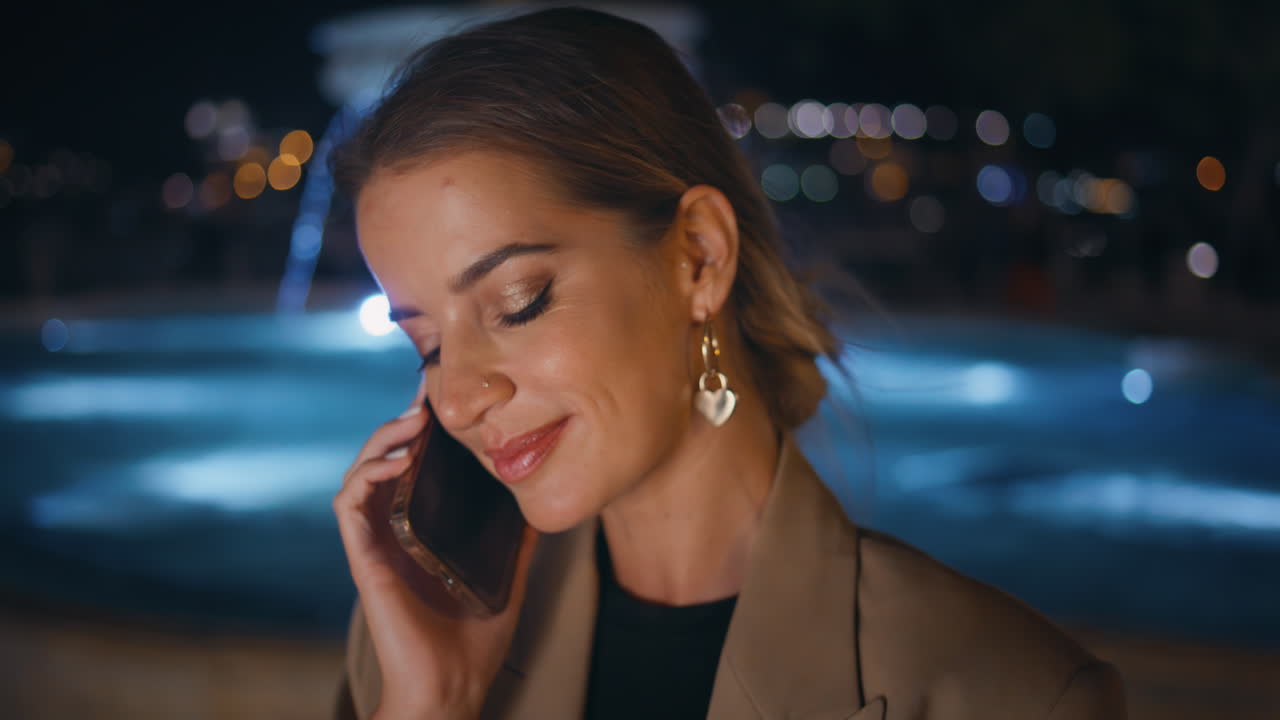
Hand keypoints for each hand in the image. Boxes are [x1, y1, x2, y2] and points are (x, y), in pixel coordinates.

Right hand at [333, 376, 539, 719]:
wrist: (452, 687)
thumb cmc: (474, 643)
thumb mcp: (504, 578)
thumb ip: (515, 544)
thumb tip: (539, 509)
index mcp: (421, 534)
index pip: (410, 472)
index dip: (418, 435)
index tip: (440, 405)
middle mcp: (393, 534)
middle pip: (381, 463)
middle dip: (398, 426)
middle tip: (425, 402)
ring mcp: (376, 545)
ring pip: (359, 476)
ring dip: (380, 442)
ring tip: (411, 422)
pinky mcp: (365, 560)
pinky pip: (349, 507)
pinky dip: (364, 476)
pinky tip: (393, 462)